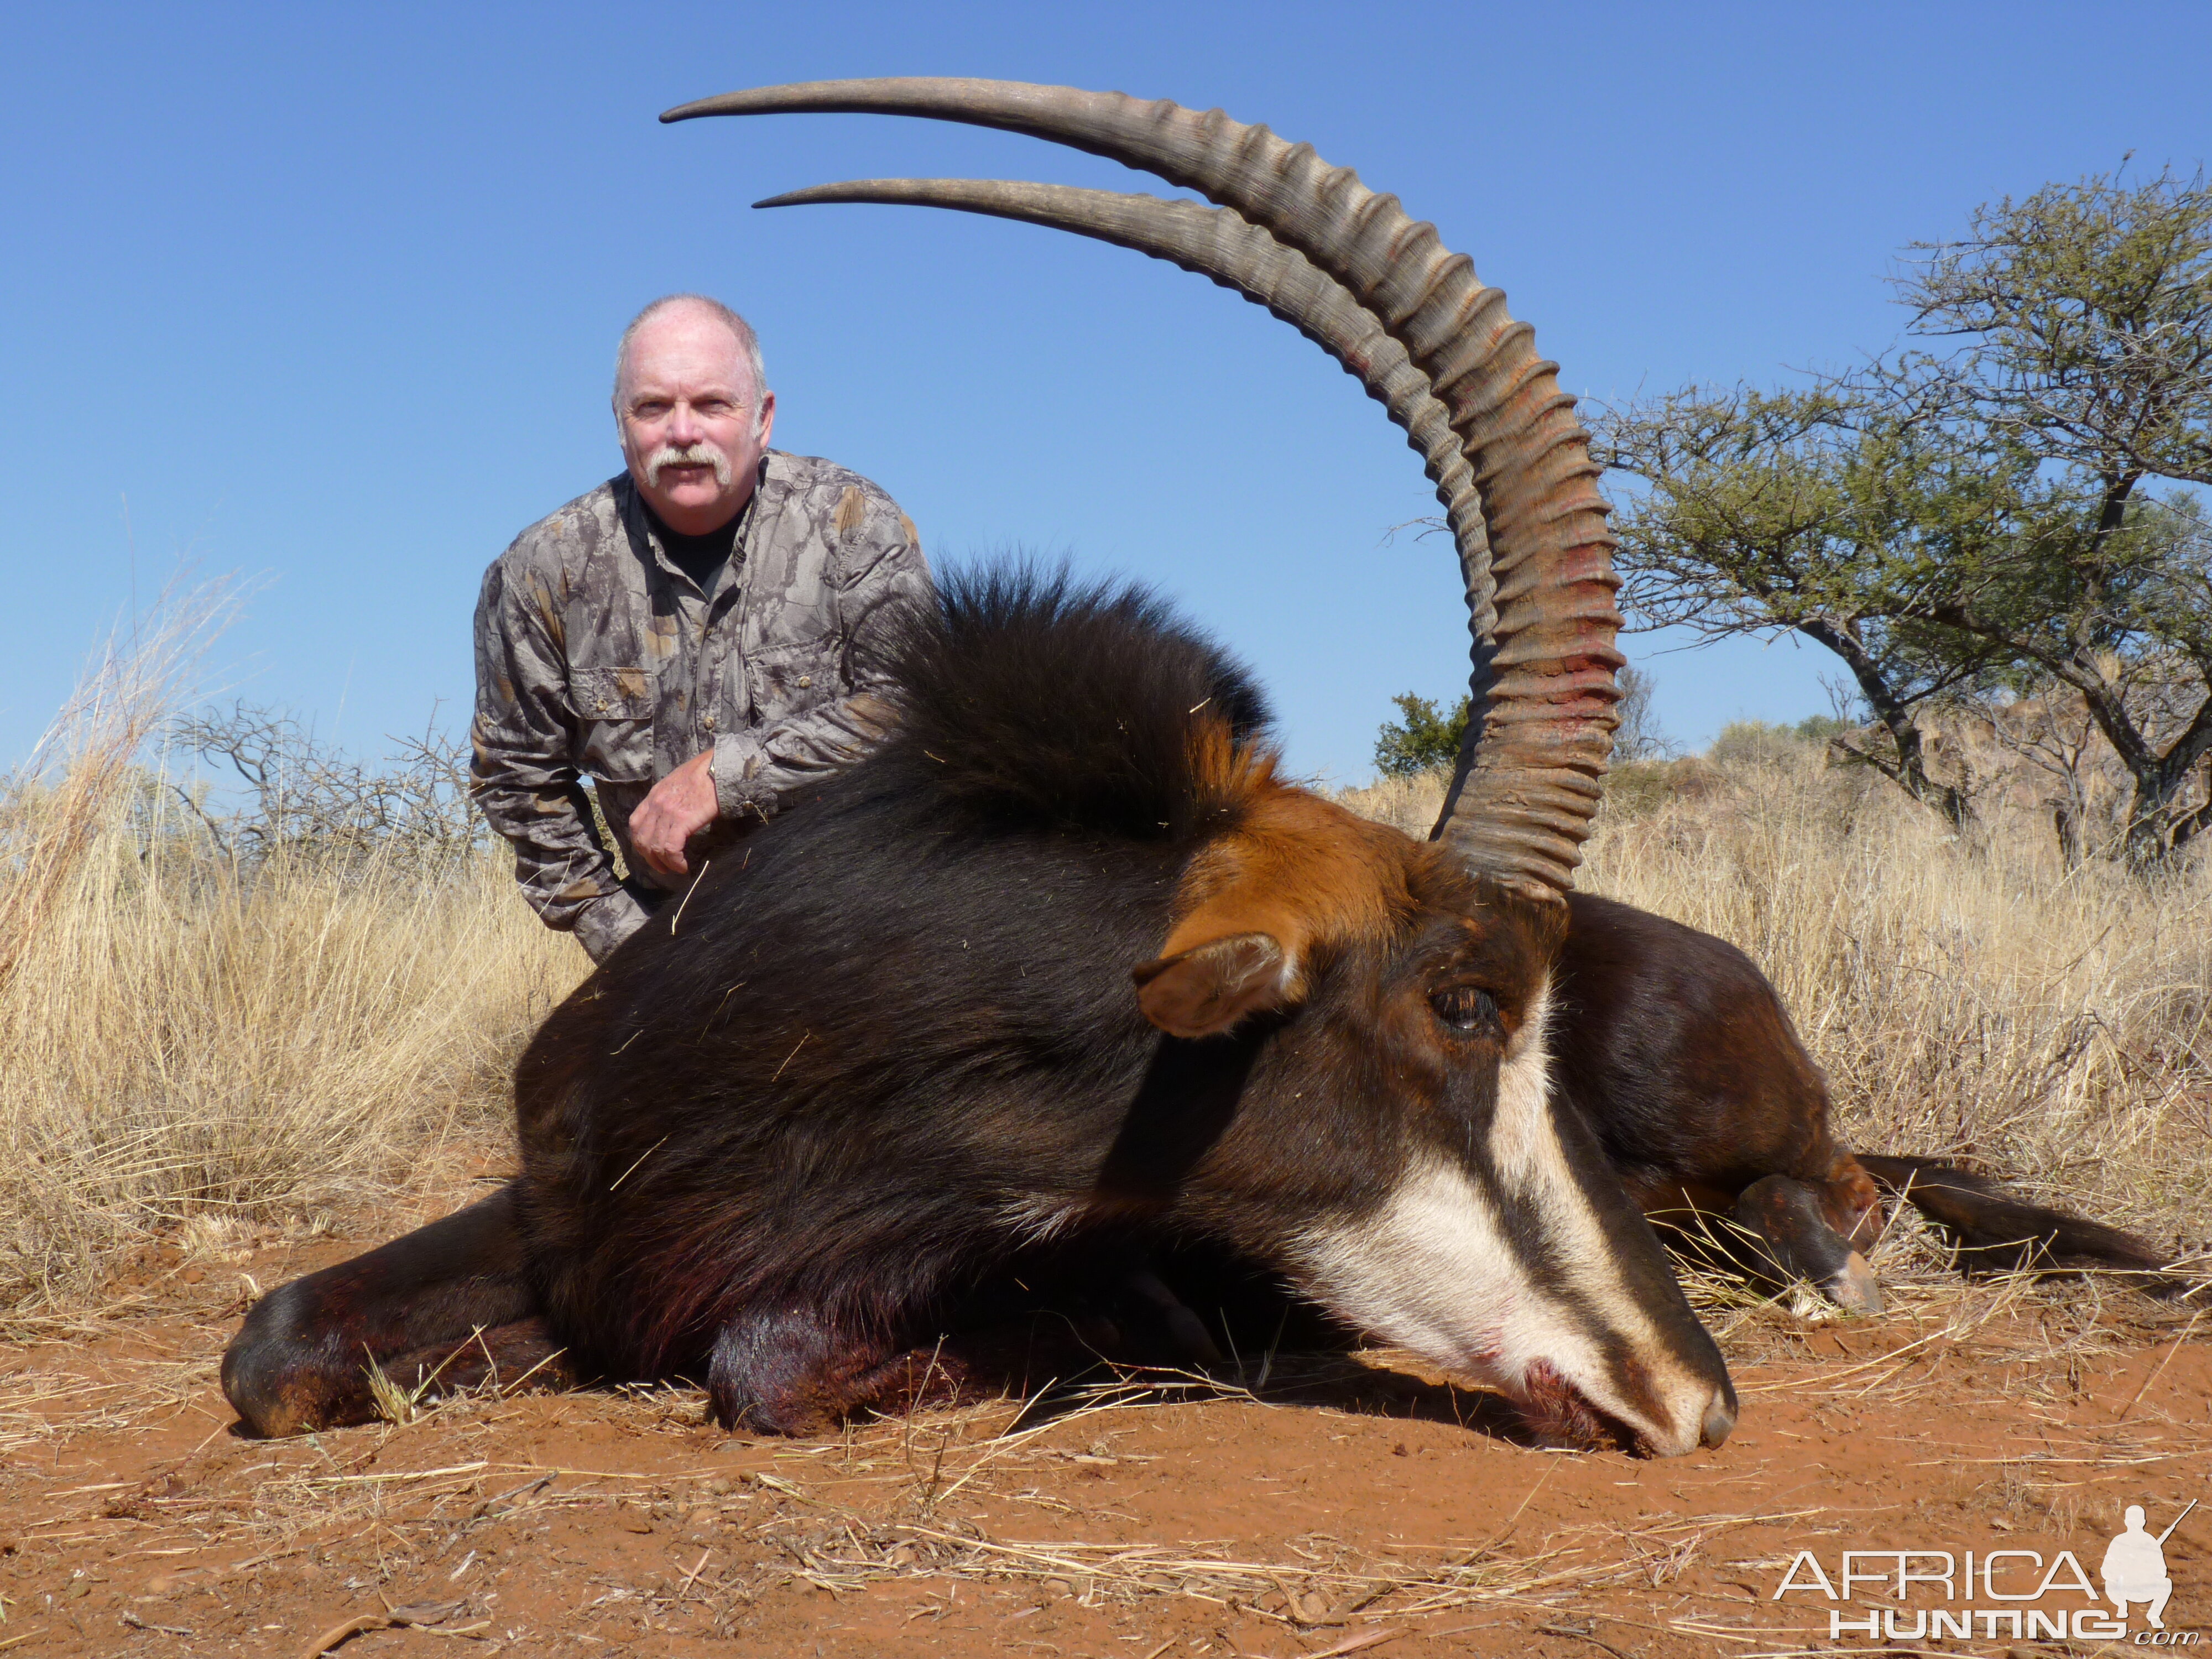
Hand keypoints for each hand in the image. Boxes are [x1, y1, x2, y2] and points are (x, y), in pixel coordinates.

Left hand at [629, 749, 718, 876]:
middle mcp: (656, 804)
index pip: (635, 823)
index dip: (641, 843)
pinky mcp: (682, 820)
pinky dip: (675, 861)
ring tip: (675, 869)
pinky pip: (671, 848)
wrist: (720, 767)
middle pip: (642, 839)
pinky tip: (683, 866)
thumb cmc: (706, 773)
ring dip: (664, 863)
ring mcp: (668, 812)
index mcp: (655, 795)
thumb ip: (670, 798)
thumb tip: (675, 814)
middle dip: (650, 858)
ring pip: (655, 847)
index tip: (652, 853)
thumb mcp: (678, 782)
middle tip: (663, 867)